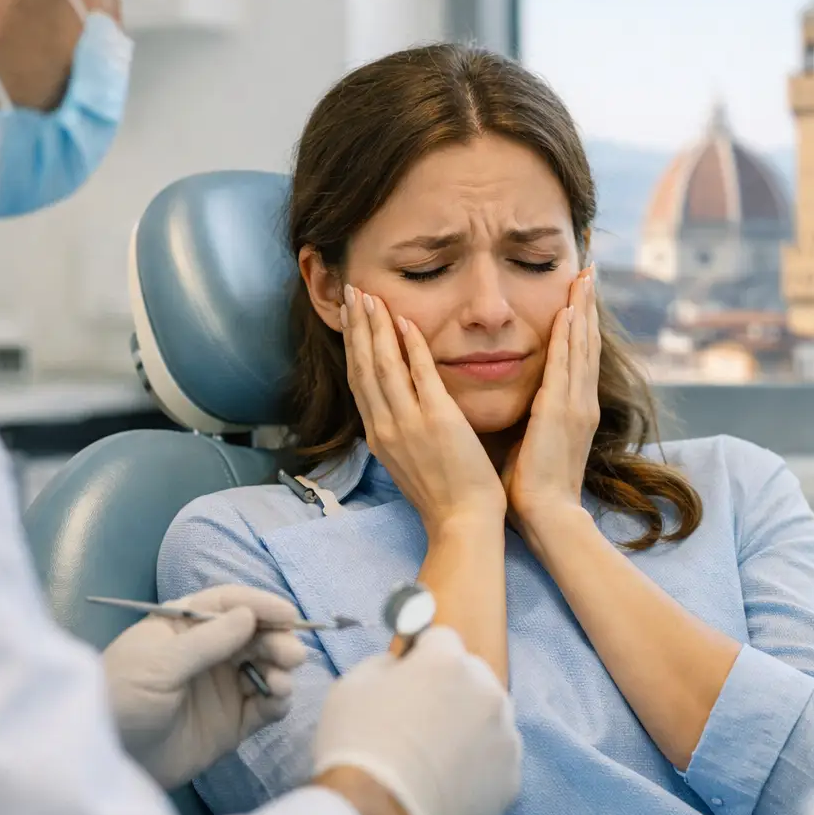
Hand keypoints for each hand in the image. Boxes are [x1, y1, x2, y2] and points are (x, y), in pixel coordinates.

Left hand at [103, 585, 306, 789]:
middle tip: (292, 656)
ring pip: (265, 669)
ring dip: (281, 670)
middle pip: (255, 636)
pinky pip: (264, 706)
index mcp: (184, 628)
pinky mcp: (232, 723)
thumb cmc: (120, 698)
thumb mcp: (157, 665)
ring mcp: (222, 688)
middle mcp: (208, 653)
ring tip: (281, 683)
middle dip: (277, 641)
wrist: (107, 762)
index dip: (260, 606)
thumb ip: (206, 642)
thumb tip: (249, 616)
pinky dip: (278, 701)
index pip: (229, 604)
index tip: (288, 616)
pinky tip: (277, 701)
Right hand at [312, 626, 522, 814]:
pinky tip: (448, 784)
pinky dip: (478, 766)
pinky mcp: (511, 778)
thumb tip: (403, 667)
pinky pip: (495, 760)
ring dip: (468, 727)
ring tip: (434, 759)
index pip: (441, 638)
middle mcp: (486, 690)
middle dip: (450, 690)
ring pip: (489, 718)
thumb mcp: (352, 686)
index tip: (407, 677)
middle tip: (419, 722)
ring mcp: (505, 736)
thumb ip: (386, 664)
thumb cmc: (357, 747)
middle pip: (472, 676)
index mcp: (447, 661)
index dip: (421, 656)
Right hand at [342, 284, 505, 534]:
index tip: (350, 317)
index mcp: (379, 436)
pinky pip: (420, 376)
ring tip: (369, 297)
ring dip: (375, 328)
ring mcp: (409, 423)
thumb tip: (395, 409)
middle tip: (352, 292)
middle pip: (363, 367)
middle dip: (357, 327)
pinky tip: (405, 322)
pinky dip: (410, 347)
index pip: (359, 381)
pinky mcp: (438, 421)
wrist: (463, 523)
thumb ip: (399, 432)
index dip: (353, 346)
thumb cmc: (443, 496)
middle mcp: (386, 427)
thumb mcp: (408, 462)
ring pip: (383, 366)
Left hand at [503, 267, 599, 535]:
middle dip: (588, 306)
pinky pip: (565, 365)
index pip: (579, 357)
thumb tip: (516, 406)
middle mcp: (582, 402)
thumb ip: (531, 420)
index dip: (581, 325)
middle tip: (589, 272)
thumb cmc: (535, 489)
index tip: (578, 297)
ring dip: (582, 310)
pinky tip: (567, 312)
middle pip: (587, 343)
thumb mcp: (534, 443)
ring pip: (581, 346)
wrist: (549, 518)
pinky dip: (568, 337)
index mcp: (575, 411)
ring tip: (584, 278)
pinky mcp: (562, 412)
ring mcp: (576, 405)